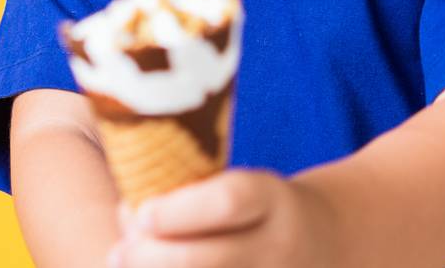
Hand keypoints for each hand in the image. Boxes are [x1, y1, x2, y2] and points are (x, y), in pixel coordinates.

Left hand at [107, 168, 343, 267]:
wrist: (325, 241)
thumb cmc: (255, 208)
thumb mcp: (236, 184)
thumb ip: (184, 195)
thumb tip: (128, 216)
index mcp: (270, 198)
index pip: (226, 202)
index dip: (178, 210)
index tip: (141, 213)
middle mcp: (278, 245)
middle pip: (203, 259)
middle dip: (151, 258)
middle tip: (120, 253)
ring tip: (125, 266)